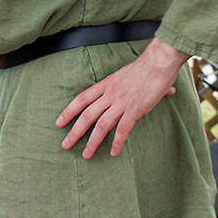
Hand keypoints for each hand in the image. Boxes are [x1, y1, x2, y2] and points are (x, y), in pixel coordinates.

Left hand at [55, 38, 187, 158]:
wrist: (158, 63)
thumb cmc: (145, 68)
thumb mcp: (124, 76)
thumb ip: (122, 88)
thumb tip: (120, 101)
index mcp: (105, 85)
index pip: (81, 99)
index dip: (68, 111)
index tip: (59, 123)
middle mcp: (109, 94)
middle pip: (87, 115)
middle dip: (74, 132)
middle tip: (65, 145)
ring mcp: (121, 102)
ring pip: (101, 125)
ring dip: (92, 141)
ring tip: (86, 154)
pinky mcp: (135, 109)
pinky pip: (123, 129)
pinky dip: (117, 142)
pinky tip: (113, 152)